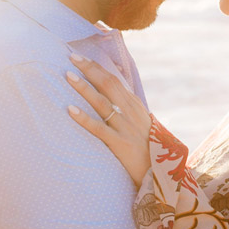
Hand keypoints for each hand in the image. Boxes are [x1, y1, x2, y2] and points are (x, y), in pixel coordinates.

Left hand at [66, 53, 152, 184]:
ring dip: (84, 88)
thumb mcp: (140, 120)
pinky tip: (70, 110)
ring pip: (102, 103)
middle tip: (71, 57)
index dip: (96, 67)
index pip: (113, 79)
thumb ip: (125, 104)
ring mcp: (125, 127)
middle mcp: (130, 112)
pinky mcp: (120, 143)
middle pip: (108, 84)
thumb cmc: (147, 146)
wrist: (160, 171)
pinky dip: (84, 118)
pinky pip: (99, 129)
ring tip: (68, 76)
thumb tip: (110, 86)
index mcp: (134, 105)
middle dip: (89, 69)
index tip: (80, 57)